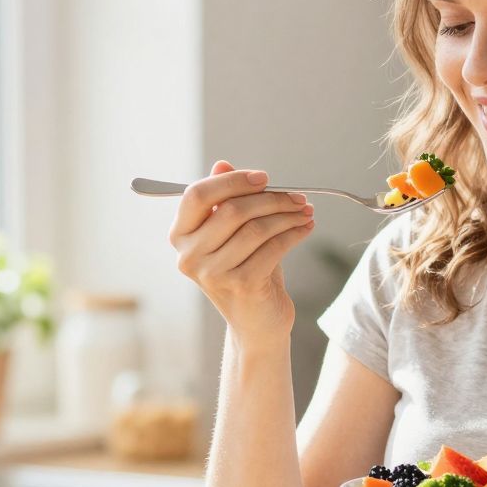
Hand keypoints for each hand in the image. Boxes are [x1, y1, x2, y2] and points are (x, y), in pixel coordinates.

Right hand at [168, 160, 315, 341]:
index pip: (198, 195)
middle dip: (272, 199)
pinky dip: (294, 234)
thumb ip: (224, 201)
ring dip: (287, 216)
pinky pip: (273, 247)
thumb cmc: (245, 271)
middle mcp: (189, 255)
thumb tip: (222, 164)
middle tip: (298, 197)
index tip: (265, 178)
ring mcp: (212, 273)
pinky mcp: (240, 285)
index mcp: (180, 235)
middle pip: (232, 210)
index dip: (233, 181)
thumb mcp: (233, 234)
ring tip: (305, 212)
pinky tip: (306, 229)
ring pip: (256, 228)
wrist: (257, 323)